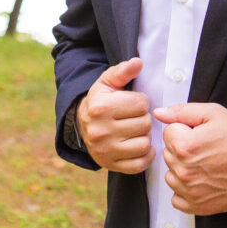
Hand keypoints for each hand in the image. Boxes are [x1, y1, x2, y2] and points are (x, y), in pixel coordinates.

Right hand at [77, 57, 153, 173]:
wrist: (81, 126)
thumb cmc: (101, 100)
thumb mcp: (108, 82)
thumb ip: (123, 71)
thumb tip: (138, 62)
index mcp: (100, 108)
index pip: (142, 104)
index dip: (141, 102)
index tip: (132, 103)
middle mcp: (100, 131)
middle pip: (145, 124)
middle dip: (144, 118)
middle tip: (133, 117)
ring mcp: (105, 150)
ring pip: (144, 144)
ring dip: (145, 136)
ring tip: (135, 130)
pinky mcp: (111, 165)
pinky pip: (140, 164)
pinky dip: (145, 155)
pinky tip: (138, 144)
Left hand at [154, 103, 226, 215]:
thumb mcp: (213, 114)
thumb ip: (182, 111)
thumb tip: (159, 113)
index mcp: (184, 146)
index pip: (168, 133)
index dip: (185, 130)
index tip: (201, 134)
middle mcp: (184, 171)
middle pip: (168, 154)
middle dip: (183, 149)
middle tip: (206, 148)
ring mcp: (190, 191)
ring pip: (171, 176)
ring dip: (183, 170)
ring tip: (206, 164)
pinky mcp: (197, 206)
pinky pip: (177, 198)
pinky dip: (186, 191)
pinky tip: (203, 181)